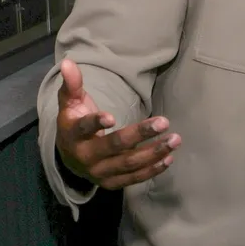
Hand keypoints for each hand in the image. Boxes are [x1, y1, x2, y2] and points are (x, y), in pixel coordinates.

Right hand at [55, 58, 180, 190]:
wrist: (69, 160)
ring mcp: (100, 173)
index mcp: (73, 135)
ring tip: (175, 139)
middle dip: (140, 134)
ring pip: (129, 164)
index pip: (84, 128)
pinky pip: (135, 178)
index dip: (96, 123)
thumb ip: (72, 84)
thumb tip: (69, 61)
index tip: (112, 117)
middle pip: (115, 146)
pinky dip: (153, 169)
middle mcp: (86, 157)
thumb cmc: (73, 125)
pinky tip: (169, 157)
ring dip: (154, 152)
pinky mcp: (112, 183)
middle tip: (164, 122)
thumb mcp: (70, 104)